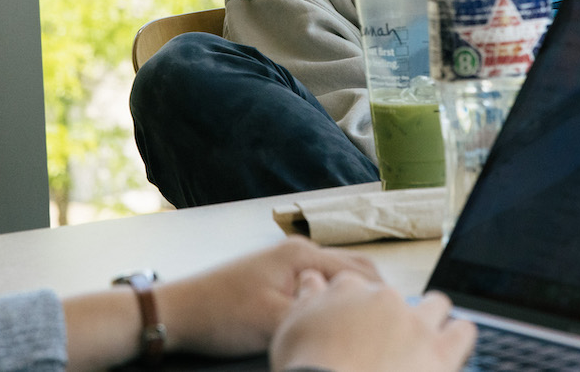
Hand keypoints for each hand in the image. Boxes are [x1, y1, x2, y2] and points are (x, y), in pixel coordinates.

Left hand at [152, 237, 381, 356]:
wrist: (179, 313)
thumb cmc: (220, 315)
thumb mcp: (275, 323)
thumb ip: (319, 317)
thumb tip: (355, 323)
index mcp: (302, 254)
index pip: (362, 271)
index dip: (382, 297)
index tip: (399, 320)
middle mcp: (298, 251)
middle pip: (354, 270)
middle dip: (374, 295)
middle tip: (390, 325)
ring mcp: (287, 263)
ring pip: (336, 279)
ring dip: (353, 298)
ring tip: (365, 327)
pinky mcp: (278, 278)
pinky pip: (318, 286)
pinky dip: (333, 301)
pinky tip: (333, 324)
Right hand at [269, 269, 475, 371]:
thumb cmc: (307, 368)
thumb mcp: (290, 327)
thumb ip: (307, 299)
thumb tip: (311, 280)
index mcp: (348, 290)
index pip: (354, 286)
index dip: (354, 306)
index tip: (353, 324)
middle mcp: (384, 299)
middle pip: (395, 296)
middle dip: (392, 312)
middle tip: (383, 340)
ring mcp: (415, 324)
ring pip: (436, 304)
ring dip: (431, 318)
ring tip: (423, 340)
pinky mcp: (440, 352)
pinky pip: (463, 332)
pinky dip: (459, 338)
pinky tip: (448, 351)